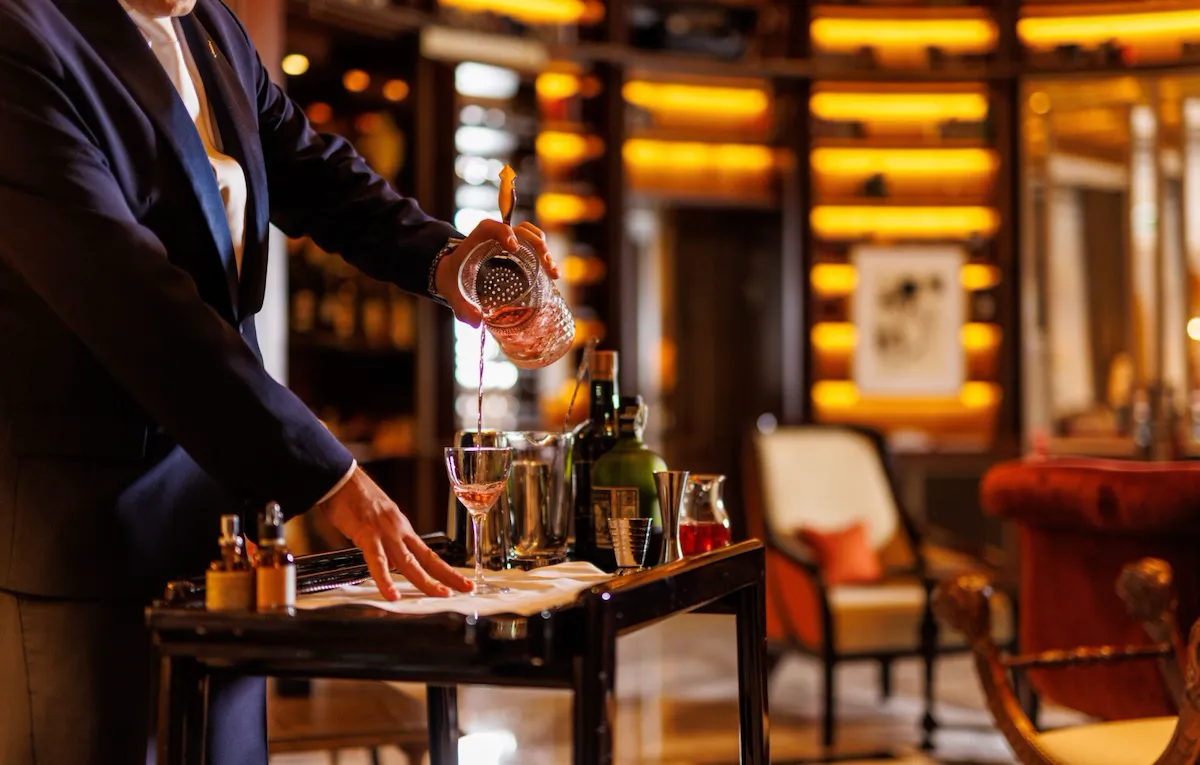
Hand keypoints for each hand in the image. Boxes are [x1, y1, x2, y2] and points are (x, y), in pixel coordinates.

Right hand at [318, 467, 471, 599]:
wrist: (342, 479)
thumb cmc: (355, 498)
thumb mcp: (379, 520)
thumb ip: (386, 540)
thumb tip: (388, 560)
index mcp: (402, 529)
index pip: (429, 555)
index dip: (446, 570)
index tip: (462, 582)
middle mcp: (399, 531)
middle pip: (427, 559)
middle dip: (447, 577)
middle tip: (466, 589)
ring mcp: (385, 533)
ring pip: (408, 563)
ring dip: (425, 581)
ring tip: (440, 595)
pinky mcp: (367, 534)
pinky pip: (377, 561)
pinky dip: (385, 579)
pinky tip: (392, 594)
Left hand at [435, 220, 559, 327]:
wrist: (453, 274)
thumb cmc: (452, 280)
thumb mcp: (452, 294)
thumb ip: (462, 308)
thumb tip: (476, 322)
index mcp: (476, 241)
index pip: (490, 227)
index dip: (503, 232)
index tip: (513, 247)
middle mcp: (495, 238)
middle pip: (520, 229)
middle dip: (536, 243)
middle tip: (544, 264)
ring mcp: (508, 243)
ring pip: (531, 235)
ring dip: (545, 250)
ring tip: (552, 271)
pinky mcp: (517, 252)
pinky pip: (534, 246)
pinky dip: (546, 257)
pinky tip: (552, 275)